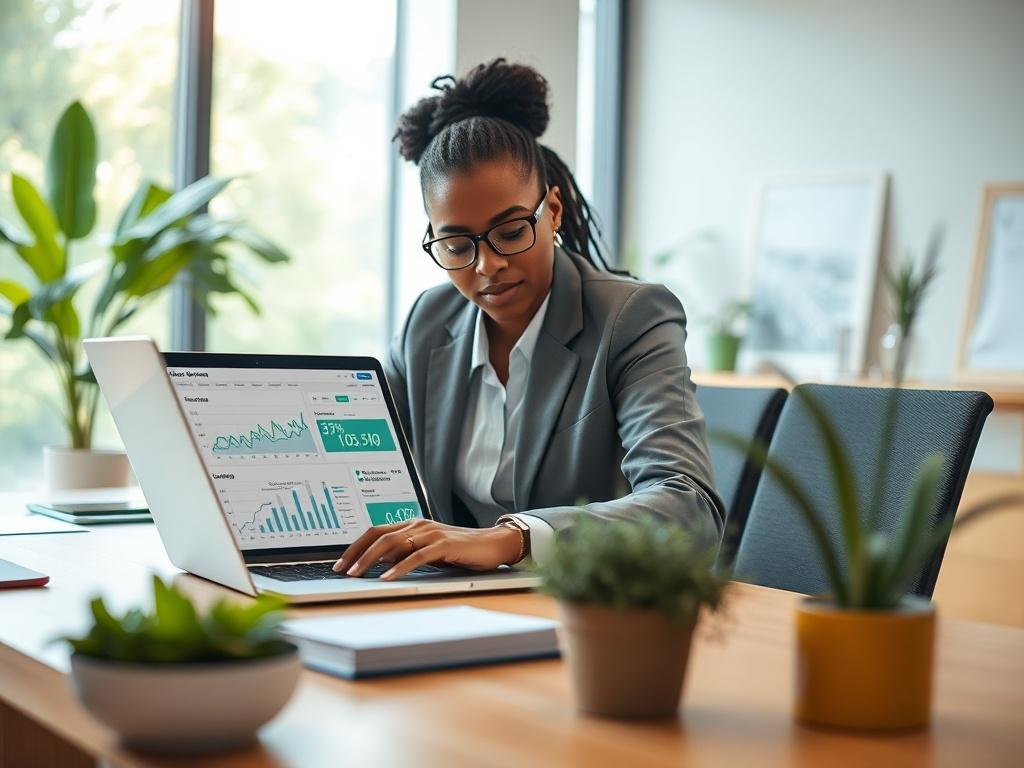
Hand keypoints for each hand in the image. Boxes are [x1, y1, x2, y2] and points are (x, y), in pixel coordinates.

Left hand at [332, 519, 523, 580]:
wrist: (493, 544)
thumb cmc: (460, 550)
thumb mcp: (427, 552)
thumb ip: (405, 553)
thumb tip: (379, 563)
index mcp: (412, 526)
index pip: (376, 532)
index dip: (355, 546)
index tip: (340, 563)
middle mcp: (418, 525)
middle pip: (379, 536)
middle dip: (356, 553)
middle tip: (341, 571)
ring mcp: (431, 533)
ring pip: (393, 544)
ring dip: (370, 560)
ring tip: (356, 575)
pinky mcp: (444, 545)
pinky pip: (416, 555)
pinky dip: (399, 567)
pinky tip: (387, 578)